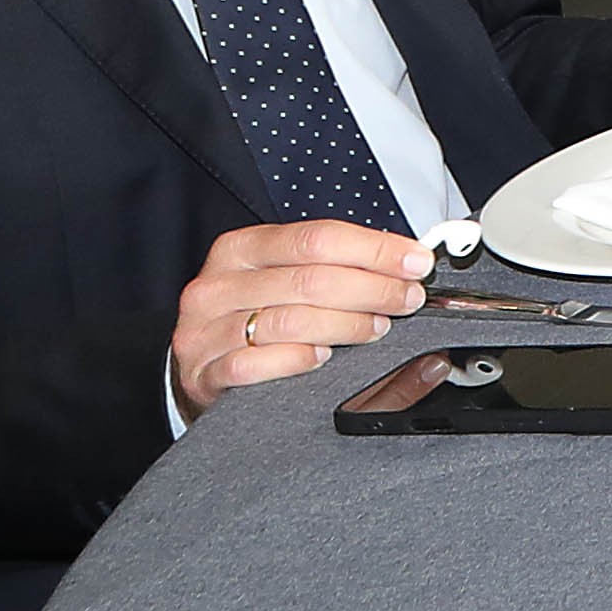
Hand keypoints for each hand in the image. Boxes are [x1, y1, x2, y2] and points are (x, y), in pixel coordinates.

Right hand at [169, 214, 427, 425]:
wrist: (197, 368)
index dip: (374, 249)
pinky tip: (323, 358)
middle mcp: (217, 286)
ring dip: (347, 325)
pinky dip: (297, 360)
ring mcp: (204, 330)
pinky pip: (255, 364)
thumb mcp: (287, 283)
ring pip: (290, 321)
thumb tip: (410, 265)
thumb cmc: (253, 319)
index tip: (415, 262)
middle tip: (407, 299)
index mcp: (241, 249)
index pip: (317, 238)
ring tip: (376, 328)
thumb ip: (340, 269)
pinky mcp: (201, 373)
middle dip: (372, 289)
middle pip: (310, 279)